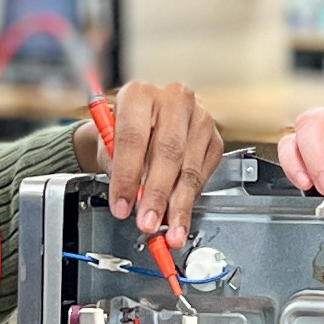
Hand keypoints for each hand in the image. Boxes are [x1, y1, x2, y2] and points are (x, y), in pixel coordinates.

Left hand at [72, 80, 223, 244]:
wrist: (143, 121)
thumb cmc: (125, 131)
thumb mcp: (109, 144)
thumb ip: (118, 169)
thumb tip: (135, 201)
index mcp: (139, 94)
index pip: (133, 137)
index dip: (127, 176)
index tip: (122, 206)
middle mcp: (173, 99)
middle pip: (167, 152)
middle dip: (156, 194)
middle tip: (148, 222)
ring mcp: (198, 117)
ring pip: (189, 167)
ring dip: (178, 204)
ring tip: (169, 229)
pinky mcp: (214, 137)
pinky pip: (203, 173)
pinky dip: (191, 197)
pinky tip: (181, 214)